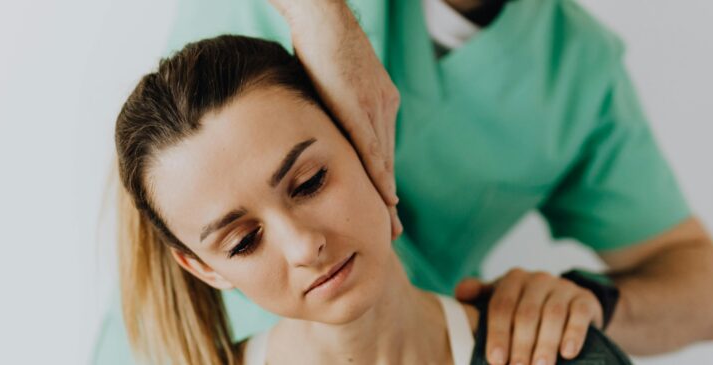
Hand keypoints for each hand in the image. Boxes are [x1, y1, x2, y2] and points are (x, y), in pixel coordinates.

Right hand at [268, 0, 402, 238]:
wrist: (322, 15)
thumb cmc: (319, 41)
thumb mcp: (330, 83)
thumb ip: (332, 109)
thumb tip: (318, 132)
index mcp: (379, 102)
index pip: (382, 152)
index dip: (383, 182)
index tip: (388, 210)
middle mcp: (383, 107)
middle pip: (387, 163)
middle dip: (389, 198)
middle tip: (395, 232)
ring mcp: (374, 106)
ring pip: (383, 161)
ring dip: (387, 195)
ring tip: (391, 226)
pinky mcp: (358, 105)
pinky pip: (371, 147)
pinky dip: (379, 174)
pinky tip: (385, 197)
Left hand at [456, 268, 603, 363]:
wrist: (569, 305)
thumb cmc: (527, 307)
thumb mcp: (504, 300)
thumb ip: (480, 296)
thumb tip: (460, 293)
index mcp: (513, 279)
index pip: (501, 306)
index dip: (497, 334)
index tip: (496, 360)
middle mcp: (538, 279)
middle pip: (526, 313)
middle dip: (520, 344)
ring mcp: (563, 287)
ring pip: (552, 314)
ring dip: (545, 343)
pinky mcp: (585, 299)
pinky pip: (579, 314)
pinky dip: (573, 334)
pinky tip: (568, 353)